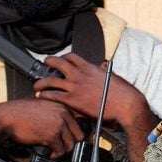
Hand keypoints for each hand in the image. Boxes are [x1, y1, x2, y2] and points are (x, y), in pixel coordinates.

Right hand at [0, 98, 82, 157]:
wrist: (6, 117)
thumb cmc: (21, 113)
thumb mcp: (43, 106)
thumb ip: (57, 112)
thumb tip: (67, 125)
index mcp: (62, 105)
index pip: (80, 122)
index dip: (74, 133)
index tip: (69, 138)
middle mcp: (63, 113)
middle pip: (79, 135)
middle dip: (70, 143)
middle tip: (62, 147)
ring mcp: (58, 124)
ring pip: (71, 144)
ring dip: (62, 150)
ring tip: (54, 151)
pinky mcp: (51, 135)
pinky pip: (60, 151)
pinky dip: (55, 155)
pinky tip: (49, 153)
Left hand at [35, 53, 158, 161]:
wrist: (125, 104)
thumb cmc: (121, 92)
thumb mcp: (110, 76)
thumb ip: (101, 70)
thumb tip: (101, 65)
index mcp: (89, 67)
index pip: (71, 57)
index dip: (63, 58)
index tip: (59, 60)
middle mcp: (80, 74)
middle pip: (58, 63)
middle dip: (48, 62)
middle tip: (44, 64)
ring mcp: (75, 87)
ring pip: (51, 80)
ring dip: (41, 82)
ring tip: (36, 85)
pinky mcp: (73, 100)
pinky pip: (53, 95)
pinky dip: (44, 95)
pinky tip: (40, 97)